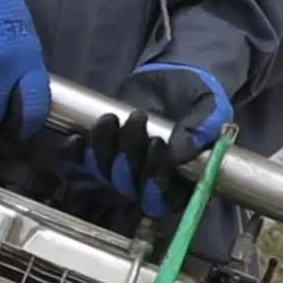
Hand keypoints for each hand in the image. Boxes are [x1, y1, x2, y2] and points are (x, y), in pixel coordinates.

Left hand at [86, 60, 234, 227]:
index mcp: (181, 182)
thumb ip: (202, 127)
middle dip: (128, 155)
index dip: (154, 183)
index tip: (158, 147)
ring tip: (113, 118)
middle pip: (127, 188)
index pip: (162, 201)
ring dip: (102, 148)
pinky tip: (77, 138)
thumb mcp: (209, 105)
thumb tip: (180, 152)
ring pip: (102, 175)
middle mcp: (148, 184)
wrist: (168, 80)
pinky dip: (74, 154)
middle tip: (139, 118)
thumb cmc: (193, 96)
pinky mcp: (98, 157)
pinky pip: (77, 166)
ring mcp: (120, 172)